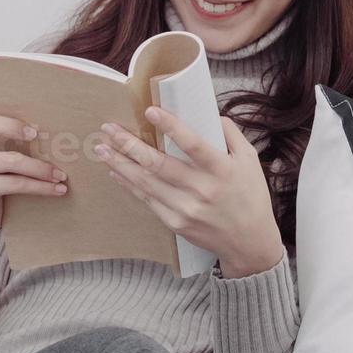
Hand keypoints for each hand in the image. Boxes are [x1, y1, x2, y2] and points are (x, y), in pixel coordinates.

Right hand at [0, 112, 68, 231]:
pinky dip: (39, 187)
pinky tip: (56, 189)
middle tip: (49, 143)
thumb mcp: (2, 153)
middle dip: (17, 133)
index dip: (5, 122)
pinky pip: (14, 184)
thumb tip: (54, 135)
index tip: (33, 131)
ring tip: (61, 175)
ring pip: (10, 162)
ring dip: (40, 168)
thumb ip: (14, 140)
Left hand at [95, 106, 284, 277]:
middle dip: (129, 144)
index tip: (149, 110)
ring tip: (101, 148)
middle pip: (158, 164)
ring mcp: (186, 209)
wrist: (248, 242)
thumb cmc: (250, 196)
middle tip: (108, 128)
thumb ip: (231, 135)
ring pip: (146, 182)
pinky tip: (116, 171)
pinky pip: (146, 199)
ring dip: (120, 164)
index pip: (193, 144)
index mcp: (222, 170)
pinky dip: (129, 184)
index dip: (171, 127)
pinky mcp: (175, 223)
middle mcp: (202, 190)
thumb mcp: (250, 161)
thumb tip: (210, 114)